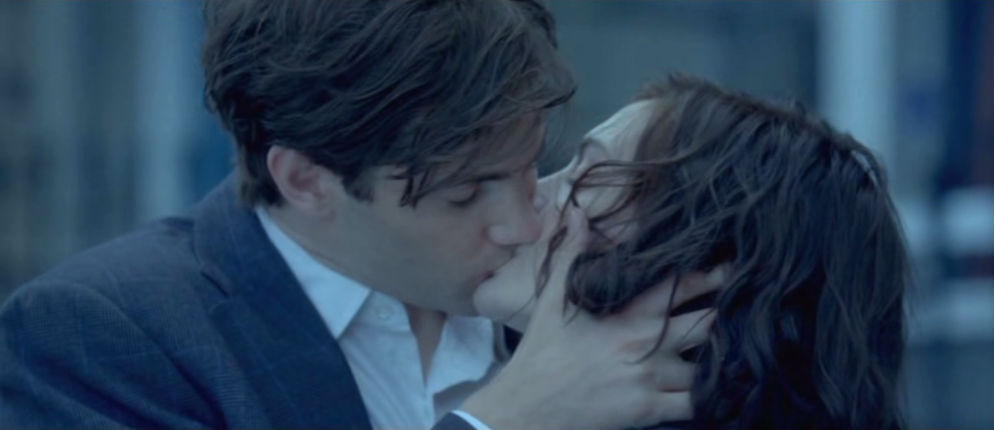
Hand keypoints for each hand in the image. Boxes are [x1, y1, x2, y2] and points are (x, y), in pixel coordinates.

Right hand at [462, 206, 726, 428]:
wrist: (527, 406)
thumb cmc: (541, 353)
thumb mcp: (551, 299)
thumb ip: (570, 254)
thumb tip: (577, 212)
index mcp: (624, 313)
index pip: (678, 285)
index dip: (710, 274)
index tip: (733, 263)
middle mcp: (643, 343)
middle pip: (706, 323)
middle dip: (728, 312)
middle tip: (753, 302)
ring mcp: (649, 378)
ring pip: (707, 365)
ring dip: (722, 357)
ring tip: (742, 346)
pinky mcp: (648, 411)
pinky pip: (695, 403)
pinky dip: (712, 396)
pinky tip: (723, 387)